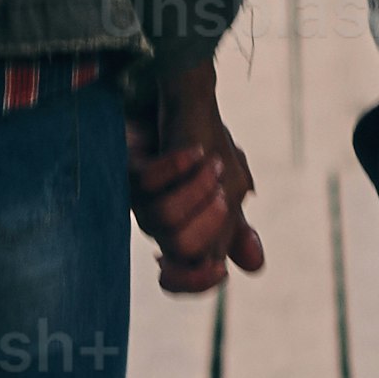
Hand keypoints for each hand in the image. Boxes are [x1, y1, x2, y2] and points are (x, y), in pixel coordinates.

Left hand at [130, 53, 266, 296]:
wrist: (181, 95)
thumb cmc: (201, 143)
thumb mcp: (228, 185)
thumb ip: (235, 226)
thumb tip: (254, 266)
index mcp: (181, 230)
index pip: (177, 277)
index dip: (195, 282)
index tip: (219, 270)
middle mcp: (155, 220)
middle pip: (178, 249)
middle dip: (210, 223)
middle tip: (225, 192)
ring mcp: (136, 195)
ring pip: (162, 218)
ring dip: (197, 191)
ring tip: (213, 161)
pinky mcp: (124, 167)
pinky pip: (148, 180)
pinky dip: (178, 165)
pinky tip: (195, 149)